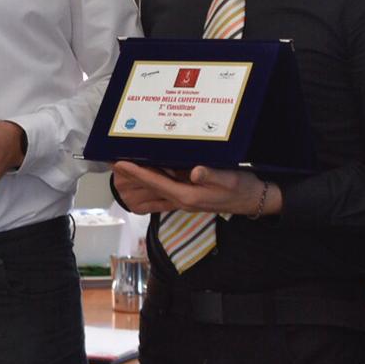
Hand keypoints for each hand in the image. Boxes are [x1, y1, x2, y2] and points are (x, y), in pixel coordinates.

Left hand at [111, 162, 280, 217]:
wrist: (253, 201)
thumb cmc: (242, 188)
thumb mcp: (230, 179)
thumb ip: (212, 176)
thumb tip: (195, 172)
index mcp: (188, 196)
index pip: (156, 183)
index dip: (137, 173)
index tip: (120, 163)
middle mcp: (182, 200)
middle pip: (150, 187)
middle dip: (130, 176)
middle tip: (111, 162)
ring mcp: (184, 200)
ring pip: (154, 190)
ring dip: (137, 180)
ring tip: (121, 167)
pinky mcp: (188, 197)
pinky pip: (164, 192)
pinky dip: (151, 183)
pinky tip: (145, 176)